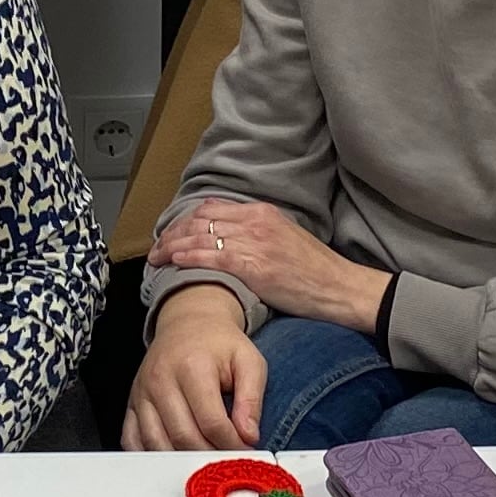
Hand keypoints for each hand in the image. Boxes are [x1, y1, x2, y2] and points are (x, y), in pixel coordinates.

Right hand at [126, 285, 265, 449]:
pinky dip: (151, 455)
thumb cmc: (218, 343)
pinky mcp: (131, 403)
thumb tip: (248, 435)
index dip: (232, 444)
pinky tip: (173, 456)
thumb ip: (252, 398)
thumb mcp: (248, 360)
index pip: (212, 422)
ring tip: (206, 459)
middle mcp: (161, 380)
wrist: (187, 323)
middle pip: (184, 437)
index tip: (245, 450)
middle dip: (210, 455)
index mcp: (191, 367)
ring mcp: (142, 393)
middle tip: (228, 458)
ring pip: (157, 444)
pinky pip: (132, 440)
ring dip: (183, 460)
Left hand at [156, 197, 385, 328]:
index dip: (185, 221)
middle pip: (200, 220)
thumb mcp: (285, 239)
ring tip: (157, 258)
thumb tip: (229, 240)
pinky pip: (213, 256)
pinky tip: (175, 262)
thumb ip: (256, 234)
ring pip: (202, 236)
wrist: (339, 287)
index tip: (171, 235)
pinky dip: (190, 257)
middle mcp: (255, 221)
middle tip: (156, 249)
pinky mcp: (254, 265)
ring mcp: (254, 241)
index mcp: (262, 212)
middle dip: (173, 233)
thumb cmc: (314, 271)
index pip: (211, 209)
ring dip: (173, 246)